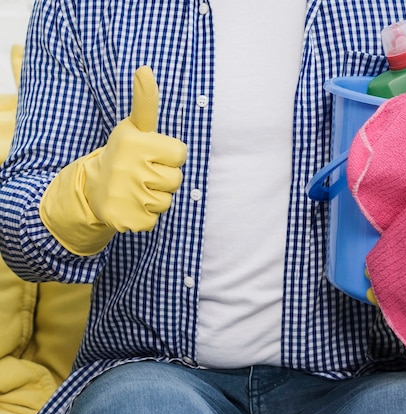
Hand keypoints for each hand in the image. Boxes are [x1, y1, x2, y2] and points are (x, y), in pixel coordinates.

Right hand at [40, 66, 186, 254]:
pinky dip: (146, 216)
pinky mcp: (129, 220)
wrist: (92, 189)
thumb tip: (145, 69)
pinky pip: (155, 220)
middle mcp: (130, 169)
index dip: (169, 155)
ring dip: (156, 198)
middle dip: (164, 178)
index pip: (180, 153)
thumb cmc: (123, 155)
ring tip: (136, 189)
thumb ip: (145, 102)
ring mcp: (129, 196)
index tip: (150, 154)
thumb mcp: (133, 128)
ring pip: (167, 201)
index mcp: (136, 143)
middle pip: (177, 179)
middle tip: (141, 174)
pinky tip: (132, 205)